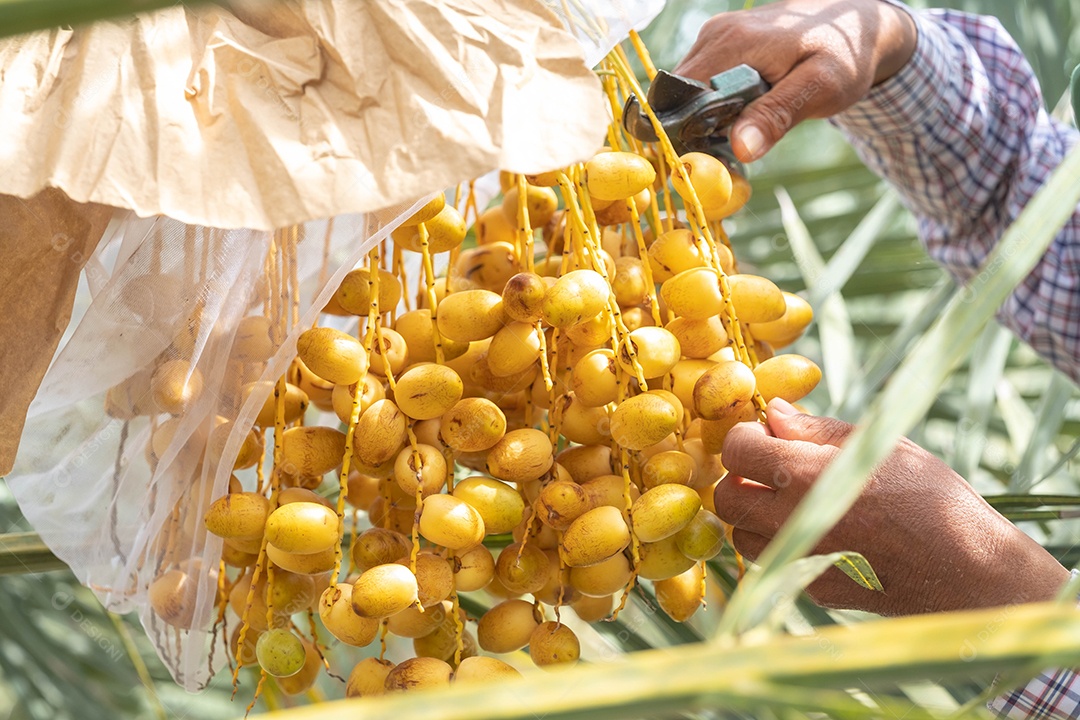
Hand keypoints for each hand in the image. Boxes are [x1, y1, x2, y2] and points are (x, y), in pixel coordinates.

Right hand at [673, 0, 917, 161]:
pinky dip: (714, 105)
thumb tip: (739, 149)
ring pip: (688, 90)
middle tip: (725, 153)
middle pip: (679, 93)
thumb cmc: (846, 54)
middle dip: (693, 128)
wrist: (858, 24)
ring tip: (742, 130)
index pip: (680, 93)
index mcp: (735, 43)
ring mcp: (718, 35)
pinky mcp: (722, 43)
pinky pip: (702, 82)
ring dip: (705, 118)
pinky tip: (744, 113)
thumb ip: (778, 116)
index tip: (699, 161)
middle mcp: (718, 34)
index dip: (681, 130)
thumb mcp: (821, 89)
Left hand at [716, 398, 1070, 615]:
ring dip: (755, 515)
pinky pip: (775, 562)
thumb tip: (774, 414)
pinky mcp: (810, 588)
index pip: (735, 449)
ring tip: (796, 501)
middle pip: (725, 497)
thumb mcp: (877, 445)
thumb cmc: (930, 496)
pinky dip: (783, 544)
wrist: (966, 569)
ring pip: (742, 535)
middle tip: (773, 468)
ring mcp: (797, 561)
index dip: (746, 436)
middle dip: (741, 477)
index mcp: (802, 476)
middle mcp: (789, 522)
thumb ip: (816, 429)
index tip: (767, 435)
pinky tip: (821, 532)